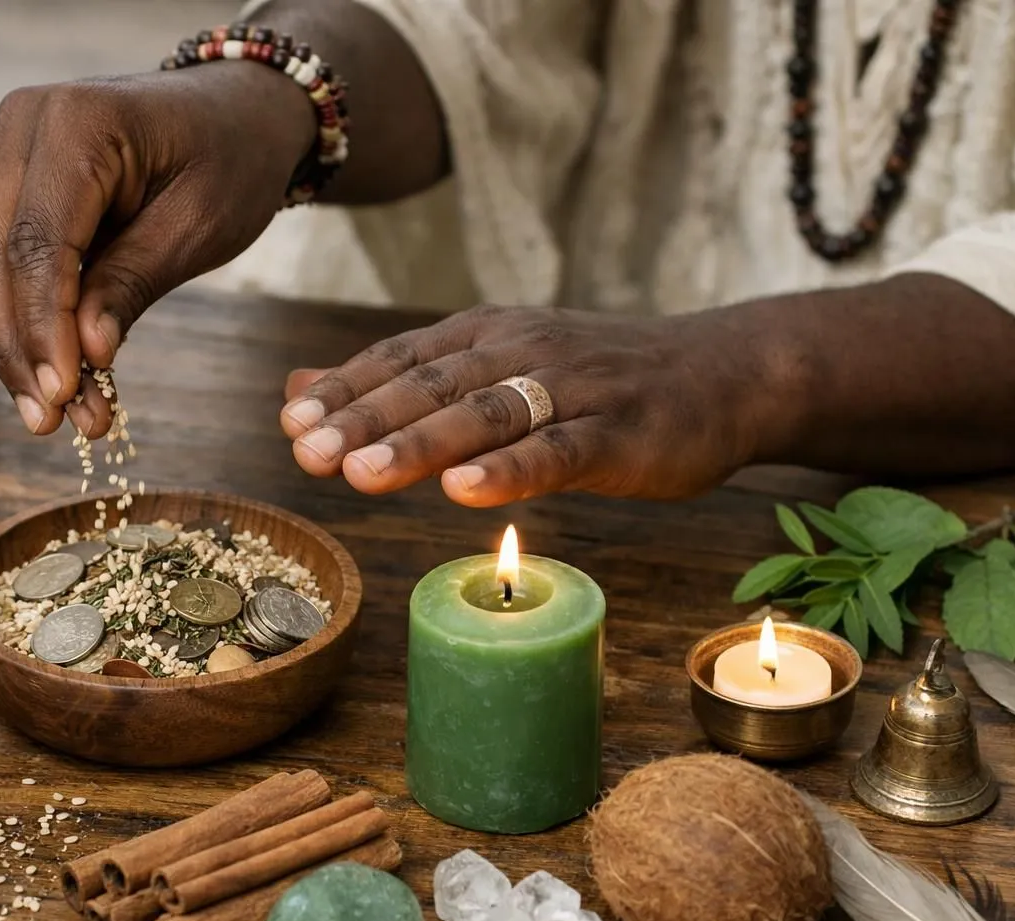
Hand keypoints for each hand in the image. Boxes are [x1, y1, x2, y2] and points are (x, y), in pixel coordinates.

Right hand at [0, 64, 314, 437]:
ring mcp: (7, 152)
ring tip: (55, 417)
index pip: (38, 242)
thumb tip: (85, 352)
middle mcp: (22, 127)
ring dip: (19, 348)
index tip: (62, 396)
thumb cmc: (231, 159)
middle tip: (50, 423)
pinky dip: (29, 323)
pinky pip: (6, 263)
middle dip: (21, 349)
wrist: (236, 113)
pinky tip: (55, 381)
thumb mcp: (199, 225)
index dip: (44, 327)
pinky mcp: (12, 185)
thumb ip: (134, 282)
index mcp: (75, 121)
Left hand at [278, 304, 774, 505]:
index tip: (291, 424)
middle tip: (306, 452)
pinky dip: (511, 470)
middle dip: (364, 419)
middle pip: (431, 385)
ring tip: (361, 473)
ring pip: (485, 414)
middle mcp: (521, 350)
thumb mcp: (492, 367)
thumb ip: (399, 381)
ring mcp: (573, 389)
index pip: (400, 360)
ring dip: (420, 443)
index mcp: (486, 335)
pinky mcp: (620, 432)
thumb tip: (297, 389)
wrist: (723, 374)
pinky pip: (559, 450)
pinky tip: (465, 491)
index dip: (345, 391)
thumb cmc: (595, 381)